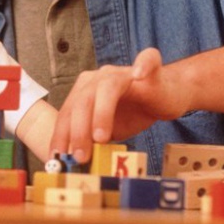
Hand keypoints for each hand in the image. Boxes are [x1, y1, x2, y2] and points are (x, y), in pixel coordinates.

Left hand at [49, 48, 188, 162]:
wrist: (166, 97)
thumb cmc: (134, 113)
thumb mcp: (109, 132)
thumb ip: (92, 141)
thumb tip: (74, 163)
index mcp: (85, 90)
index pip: (68, 112)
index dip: (61, 135)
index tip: (58, 157)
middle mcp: (100, 77)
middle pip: (82, 101)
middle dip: (78, 130)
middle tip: (80, 156)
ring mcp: (123, 72)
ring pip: (107, 88)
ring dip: (101, 113)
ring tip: (100, 138)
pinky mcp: (150, 69)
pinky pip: (147, 60)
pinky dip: (143, 65)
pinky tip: (139, 74)